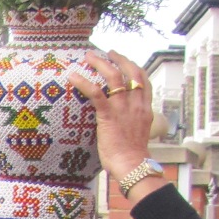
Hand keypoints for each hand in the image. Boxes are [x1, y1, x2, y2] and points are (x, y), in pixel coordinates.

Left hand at [64, 50, 156, 180]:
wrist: (133, 166)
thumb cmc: (132, 157)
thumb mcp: (138, 135)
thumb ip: (132, 124)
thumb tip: (122, 124)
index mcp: (145, 109)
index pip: (143, 81)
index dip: (134, 67)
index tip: (125, 61)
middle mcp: (137, 104)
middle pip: (132, 72)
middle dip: (120, 58)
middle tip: (108, 52)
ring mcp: (124, 108)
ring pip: (114, 75)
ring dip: (101, 63)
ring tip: (90, 57)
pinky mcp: (109, 115)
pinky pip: (96, 93)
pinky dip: (83, 82)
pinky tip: (73, 77)